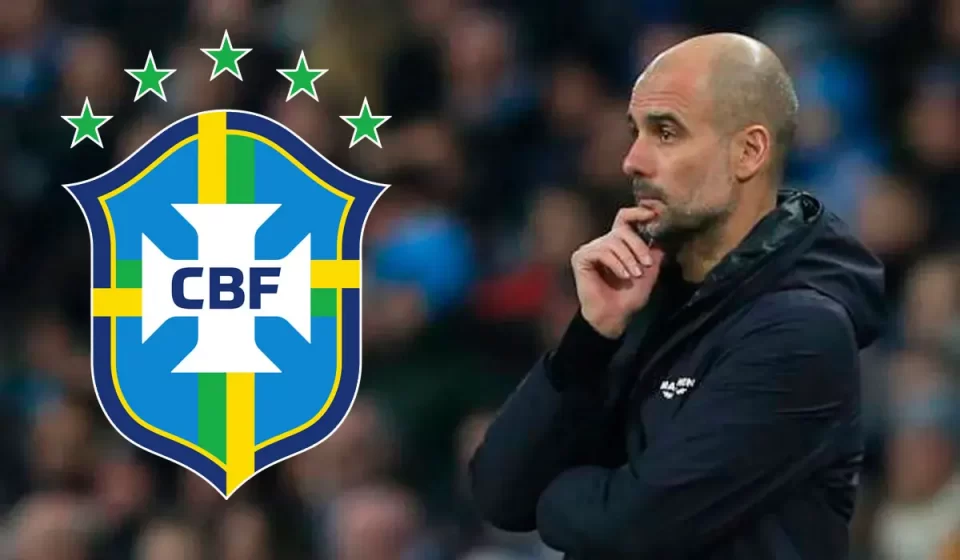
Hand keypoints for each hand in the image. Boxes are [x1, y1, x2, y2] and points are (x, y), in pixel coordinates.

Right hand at [571, 207, 665, 338]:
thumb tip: (662, 237)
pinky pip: (602, 252)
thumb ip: (654, 254)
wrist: (615, 316)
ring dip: (628, 258)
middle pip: (622, 229)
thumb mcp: (649, 272)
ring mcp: (591, 249)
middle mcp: (603, 243)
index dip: (638, 212)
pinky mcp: (581, 258)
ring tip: (634, 274)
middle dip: (638, 245)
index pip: (625, 218)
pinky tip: (623, 276)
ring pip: (613, 241)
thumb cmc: (629, 297)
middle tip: (646, 263)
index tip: (653, 213)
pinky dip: (615, 263)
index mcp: (618, 243)